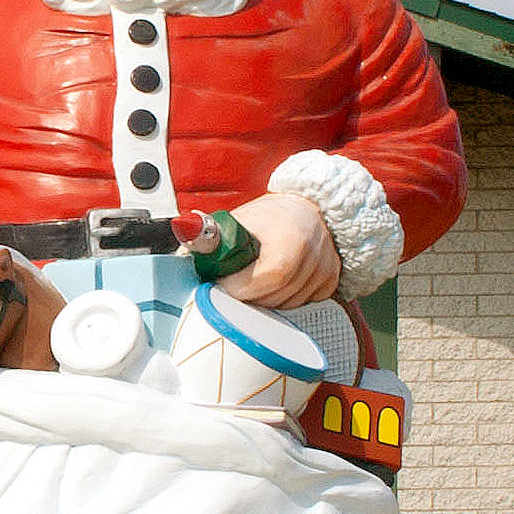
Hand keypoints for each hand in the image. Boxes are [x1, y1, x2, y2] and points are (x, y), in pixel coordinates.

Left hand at [218, 191, 342, 309]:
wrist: (309, 208)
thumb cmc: (272, 214)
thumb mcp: (242, 218)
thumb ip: (214, 235)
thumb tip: (183, 241)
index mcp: (291, 239)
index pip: (264, 278)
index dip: (238, 286)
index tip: (222, 283)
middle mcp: (314, 256)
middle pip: (273, 296)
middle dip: (247, 296)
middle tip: (234, 284)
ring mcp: (325, 270)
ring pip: (286, 305)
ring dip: (264, 299)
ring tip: (253, 279)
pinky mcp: (330, 281)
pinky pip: (300, 303)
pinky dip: (284, 298)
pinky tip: (276, 281)